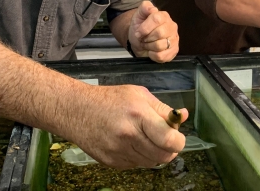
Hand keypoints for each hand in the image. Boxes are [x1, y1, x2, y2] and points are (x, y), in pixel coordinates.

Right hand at [72, 84, 188, 168]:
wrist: (77, 110)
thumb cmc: (110, 99)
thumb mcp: (139, 94)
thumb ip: (162, 108)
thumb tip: (182, 116)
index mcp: (138, 115)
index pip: (168, 139)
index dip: (179, 141)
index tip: (178, 137)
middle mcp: (129, 136)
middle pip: (162, 156)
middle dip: (170, 149)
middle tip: (166, 139)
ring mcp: (118, 151)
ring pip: (150, 163)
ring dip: (155, 153)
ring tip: (147, 138)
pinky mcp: (111, 162)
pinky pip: (136, 165)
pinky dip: (140, 156)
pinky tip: (132, 142)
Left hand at [128, 1, 178, 62]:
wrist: (139, 42)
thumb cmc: (139, 28)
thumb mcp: (138, 15)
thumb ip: (145, 8)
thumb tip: (153, 9)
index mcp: (164, 16)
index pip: (157, 19)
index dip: (145, 28)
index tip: (138, 32)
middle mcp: (172, 26)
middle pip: (160, 33)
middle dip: (147, 38)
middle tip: (143, 39)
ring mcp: (174, 39)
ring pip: (160, 45)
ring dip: (149, 47)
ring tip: (147, 44)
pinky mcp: (174, 51)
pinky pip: (162, 56)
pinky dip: (153, 55)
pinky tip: (152, 51)